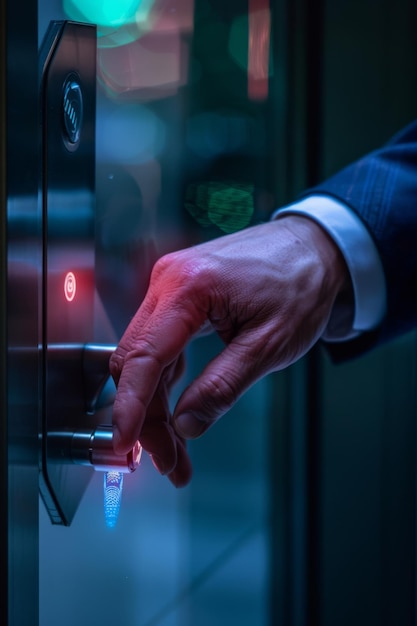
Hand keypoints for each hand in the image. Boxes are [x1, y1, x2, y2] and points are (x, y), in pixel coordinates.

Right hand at [109, 216, 349, 485]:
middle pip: (137, 361)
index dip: (130, 406)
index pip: (144, 357)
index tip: (125, 443)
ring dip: (156, 404)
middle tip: (169, 460)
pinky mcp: (179, 295)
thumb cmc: (300, 284)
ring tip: (176, 449)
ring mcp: (171, 286)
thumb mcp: (270, 344)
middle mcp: (169, 281)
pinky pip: (161, 345)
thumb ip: (224, 385)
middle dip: (147, 416)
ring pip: (146, 357)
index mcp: (189, 288)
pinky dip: (166, 382)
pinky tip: (177, 411)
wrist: (313, 248)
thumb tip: (187, 424)